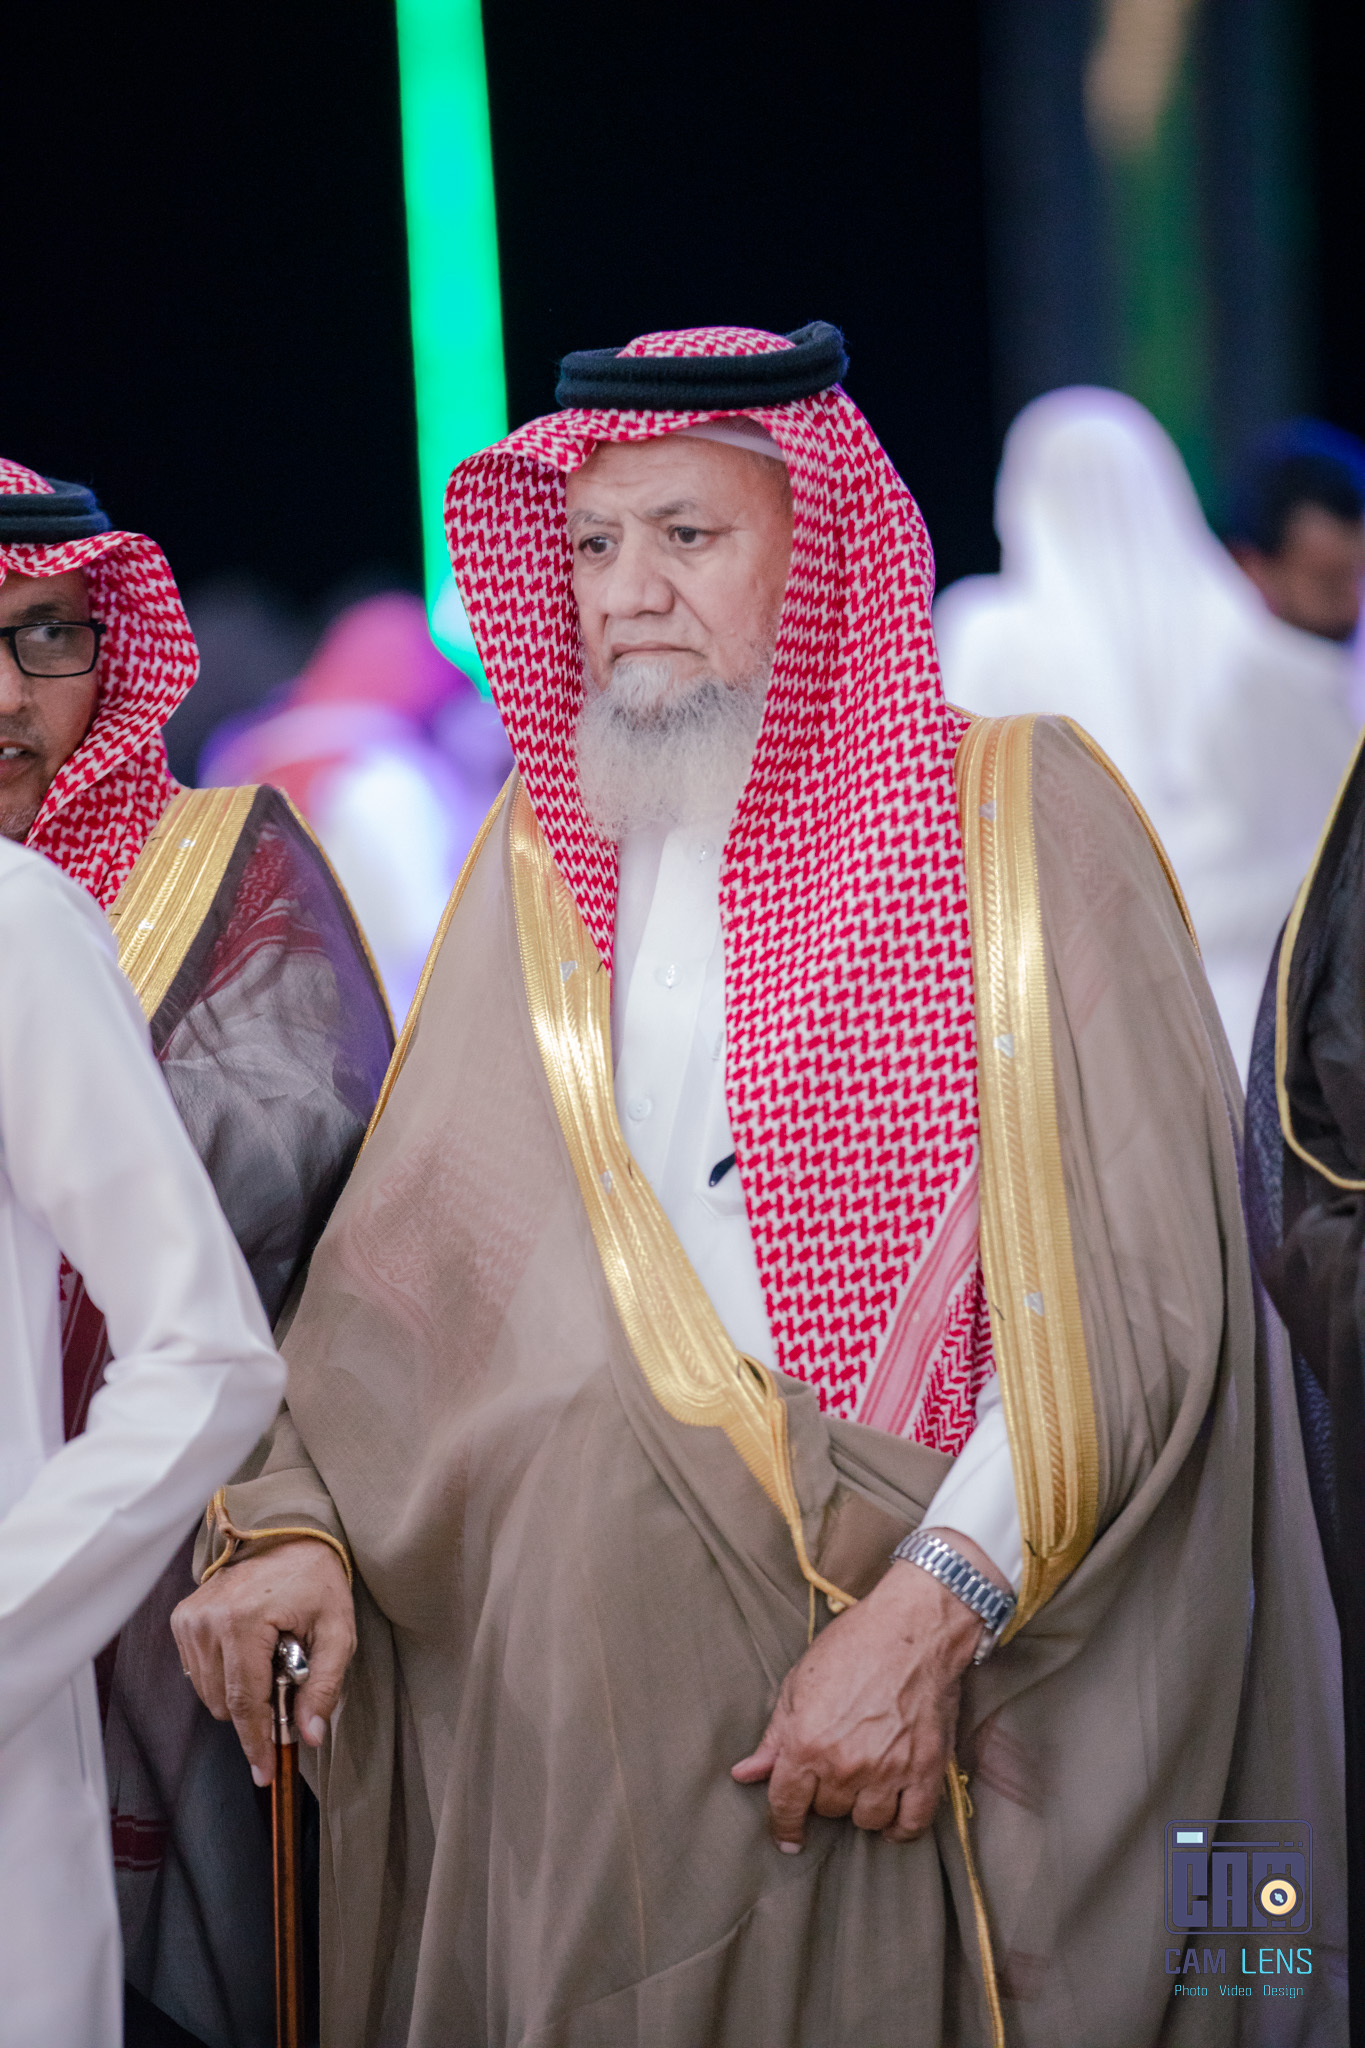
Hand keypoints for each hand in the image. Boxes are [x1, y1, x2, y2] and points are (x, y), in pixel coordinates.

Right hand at [171, 1538, 355, 1786]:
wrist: (290, 1534)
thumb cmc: (318, 1582)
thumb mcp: (338, 1631)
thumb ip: (326, 1685)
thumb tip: (310, 1735)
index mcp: (244, 1622)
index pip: (245, 1702)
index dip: (256, 1743)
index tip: (264, 1773)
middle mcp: (208, 1620)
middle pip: (224, 1703)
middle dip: (255, 1711)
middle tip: (287, 1685)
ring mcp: (191, 1617)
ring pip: (208, 1692)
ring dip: (239, 1691)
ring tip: (270, 1658)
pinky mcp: (183, 1617)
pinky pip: (198, 1671)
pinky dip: (223, 1674)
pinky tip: (249, 1651)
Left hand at [731, 1529, 1004, 1849]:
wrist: (913, 1627)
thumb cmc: (853, 1645)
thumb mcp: (799, 1683)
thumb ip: (774, 1736)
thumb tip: (746, 1773)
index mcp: (806, 1744)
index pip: (785, 1804)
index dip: (784, 1826)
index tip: (788, 1840)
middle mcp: (844, 1766)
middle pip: (827, 1810)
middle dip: (826, 1793)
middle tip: (837, 1764)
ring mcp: (888, 1772)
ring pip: (866, 1821)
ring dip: (861, 1807)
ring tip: (865, 1780)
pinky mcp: (925, 1772)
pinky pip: (911, 1824)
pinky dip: (900, 1827)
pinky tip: (892, 1815)